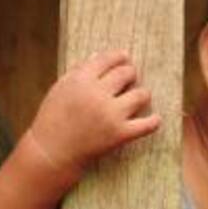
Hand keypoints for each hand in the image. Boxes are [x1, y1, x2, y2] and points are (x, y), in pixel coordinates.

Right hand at [27, 50, 160, 184]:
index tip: (125, 59)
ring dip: (142, 95)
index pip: (109, 59)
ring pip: (141, 94)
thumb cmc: (53, 119)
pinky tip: (155, 119)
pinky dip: (154, 121)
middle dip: (130, 74)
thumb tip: (99, 55)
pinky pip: (147, 125)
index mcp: (80, 80)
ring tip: (138, 99)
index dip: (120, 57)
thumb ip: (79, 71)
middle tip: (130, 79)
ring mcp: (110, 115)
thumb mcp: (60, 89)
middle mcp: (97, 95)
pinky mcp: (119, 134)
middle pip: (127, 73)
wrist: (52, 153)